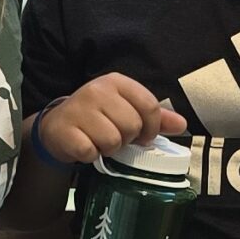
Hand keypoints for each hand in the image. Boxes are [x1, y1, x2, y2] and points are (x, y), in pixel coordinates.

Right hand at [36, 73, 185, 165]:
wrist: (57, 124)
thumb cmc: (97, 117)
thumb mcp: (125, 109)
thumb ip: (154, 117)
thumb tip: (182, 124)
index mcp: (116, 82)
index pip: (149, 106)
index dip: (151, 128)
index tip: (144, 136)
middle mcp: (97, 90)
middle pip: (132, 125)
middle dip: (127, 139)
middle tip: (114, 137)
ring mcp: (79, 109)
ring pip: (113, 140)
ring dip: (108, 149)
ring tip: (99, 141)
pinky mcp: (65, 130)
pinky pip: (91, 151)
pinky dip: (90, 156)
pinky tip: (85, 147)